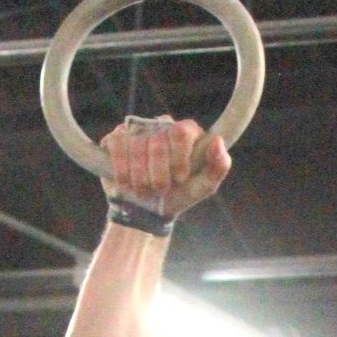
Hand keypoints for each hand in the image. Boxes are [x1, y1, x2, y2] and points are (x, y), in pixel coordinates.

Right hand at [100, 114, 230, 217]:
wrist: (150, 211)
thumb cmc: (180, 195)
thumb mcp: (204, 187)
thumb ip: (218, 166)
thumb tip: (218, 141)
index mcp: (186, 132)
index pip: (180, 132)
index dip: (178, 159)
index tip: (180, 179)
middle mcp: (162, 125)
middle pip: (156, 143)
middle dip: (158, 175)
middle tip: (161, 190)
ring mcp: (138, 130)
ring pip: (136, 147)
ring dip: (140, 178)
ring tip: (145, 190)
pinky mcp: (117, 138)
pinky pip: (117, 146)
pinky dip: (123, 171)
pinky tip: (128, 182)